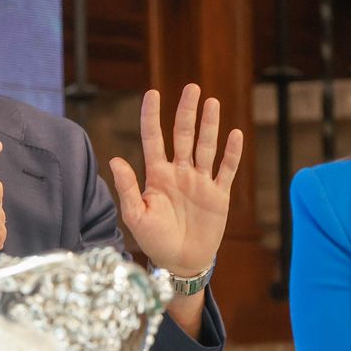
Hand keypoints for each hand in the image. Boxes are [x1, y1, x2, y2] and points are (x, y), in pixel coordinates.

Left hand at [109, 84, 242, 276]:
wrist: (180, 262)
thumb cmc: (154, 241)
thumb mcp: (136, 217)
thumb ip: (128, 188)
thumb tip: (115, 159)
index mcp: (157, 174)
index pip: (154, 138)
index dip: (152, 115)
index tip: (153, 93)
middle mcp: (179, 172)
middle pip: (183, 135)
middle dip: (187, 111)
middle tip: (192, 88)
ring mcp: (200, 182)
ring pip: (206, 147)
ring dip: (209, 125)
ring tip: (212, 102)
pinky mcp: (218, 195)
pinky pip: (226, 170)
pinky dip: (232, 153)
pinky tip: (235, 134)